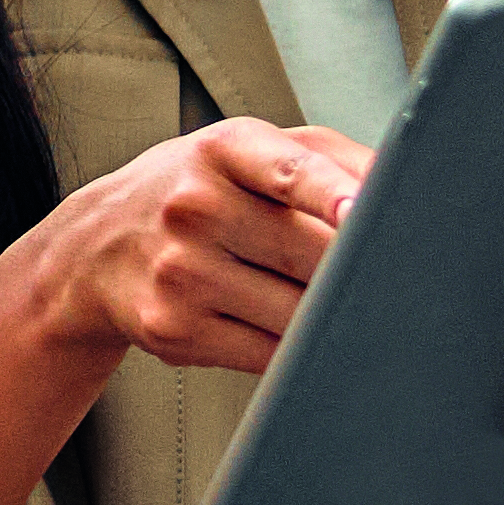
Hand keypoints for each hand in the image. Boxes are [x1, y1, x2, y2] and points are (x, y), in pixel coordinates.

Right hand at [5, 118, 361, 379]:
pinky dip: (294, 351)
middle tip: (378, 279)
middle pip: (313, 257)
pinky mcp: (173, 327)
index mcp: (225, 150)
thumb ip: (332, 161)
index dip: (331, 193)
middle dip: (355, 275)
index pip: (288, 170)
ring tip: (316, 300)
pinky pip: (270, 355)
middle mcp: (195, 205)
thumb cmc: (199, 192)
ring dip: (326, 318)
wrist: (96, 246)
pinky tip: (280, 329)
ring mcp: (180, 270)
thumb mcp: (249, 152)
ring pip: (298, 315)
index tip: (361, 212)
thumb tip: (407, 193)